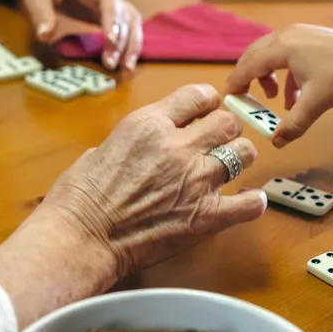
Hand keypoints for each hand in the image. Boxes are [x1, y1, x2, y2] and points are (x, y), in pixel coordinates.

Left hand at [21, 0, 142, 70]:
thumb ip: (41, 14)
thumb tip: (45, 36)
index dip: (112, 18)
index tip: (111, 40)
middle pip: (124, 14)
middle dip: (121, 40)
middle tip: (110, 64)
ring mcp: (111, 2)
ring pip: (132, 22)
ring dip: (132, 45)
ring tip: (125, 68)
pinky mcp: (111, 14)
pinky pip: (128, 28)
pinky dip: (129, 45)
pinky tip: (125, 63)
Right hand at [46, 84, 266, 276]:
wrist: (82, 236)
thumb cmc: (80, 195)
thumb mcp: (101, 149)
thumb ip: (131, 141)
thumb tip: (139, 145)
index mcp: (150, 124)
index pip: (198, 95)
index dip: (207, 102)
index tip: (207, 111)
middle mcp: (179, 147)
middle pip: (227, 122)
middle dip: (225, 129)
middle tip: (218, 141)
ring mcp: (196, 181)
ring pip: (244, 154)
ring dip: (238, 158)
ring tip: (228, 168)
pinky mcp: (205, 216)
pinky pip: (249, 204)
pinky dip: (251, 201)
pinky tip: (247, 200)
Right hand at [225, 24, 332, 147]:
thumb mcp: (315, 103)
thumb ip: (293, 124)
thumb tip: (275, 142)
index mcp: (282, 48)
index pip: (248, 66)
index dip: (236, 83)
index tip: (228, 97)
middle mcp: (285, 37)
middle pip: (253, 56)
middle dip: (246, 79)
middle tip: (243, 98)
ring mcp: (297, 35)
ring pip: (268, 54)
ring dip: (265, 76)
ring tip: (272, 97)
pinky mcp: (307, 38)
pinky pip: (284, 55)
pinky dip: (282, 74)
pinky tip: (294, 94)